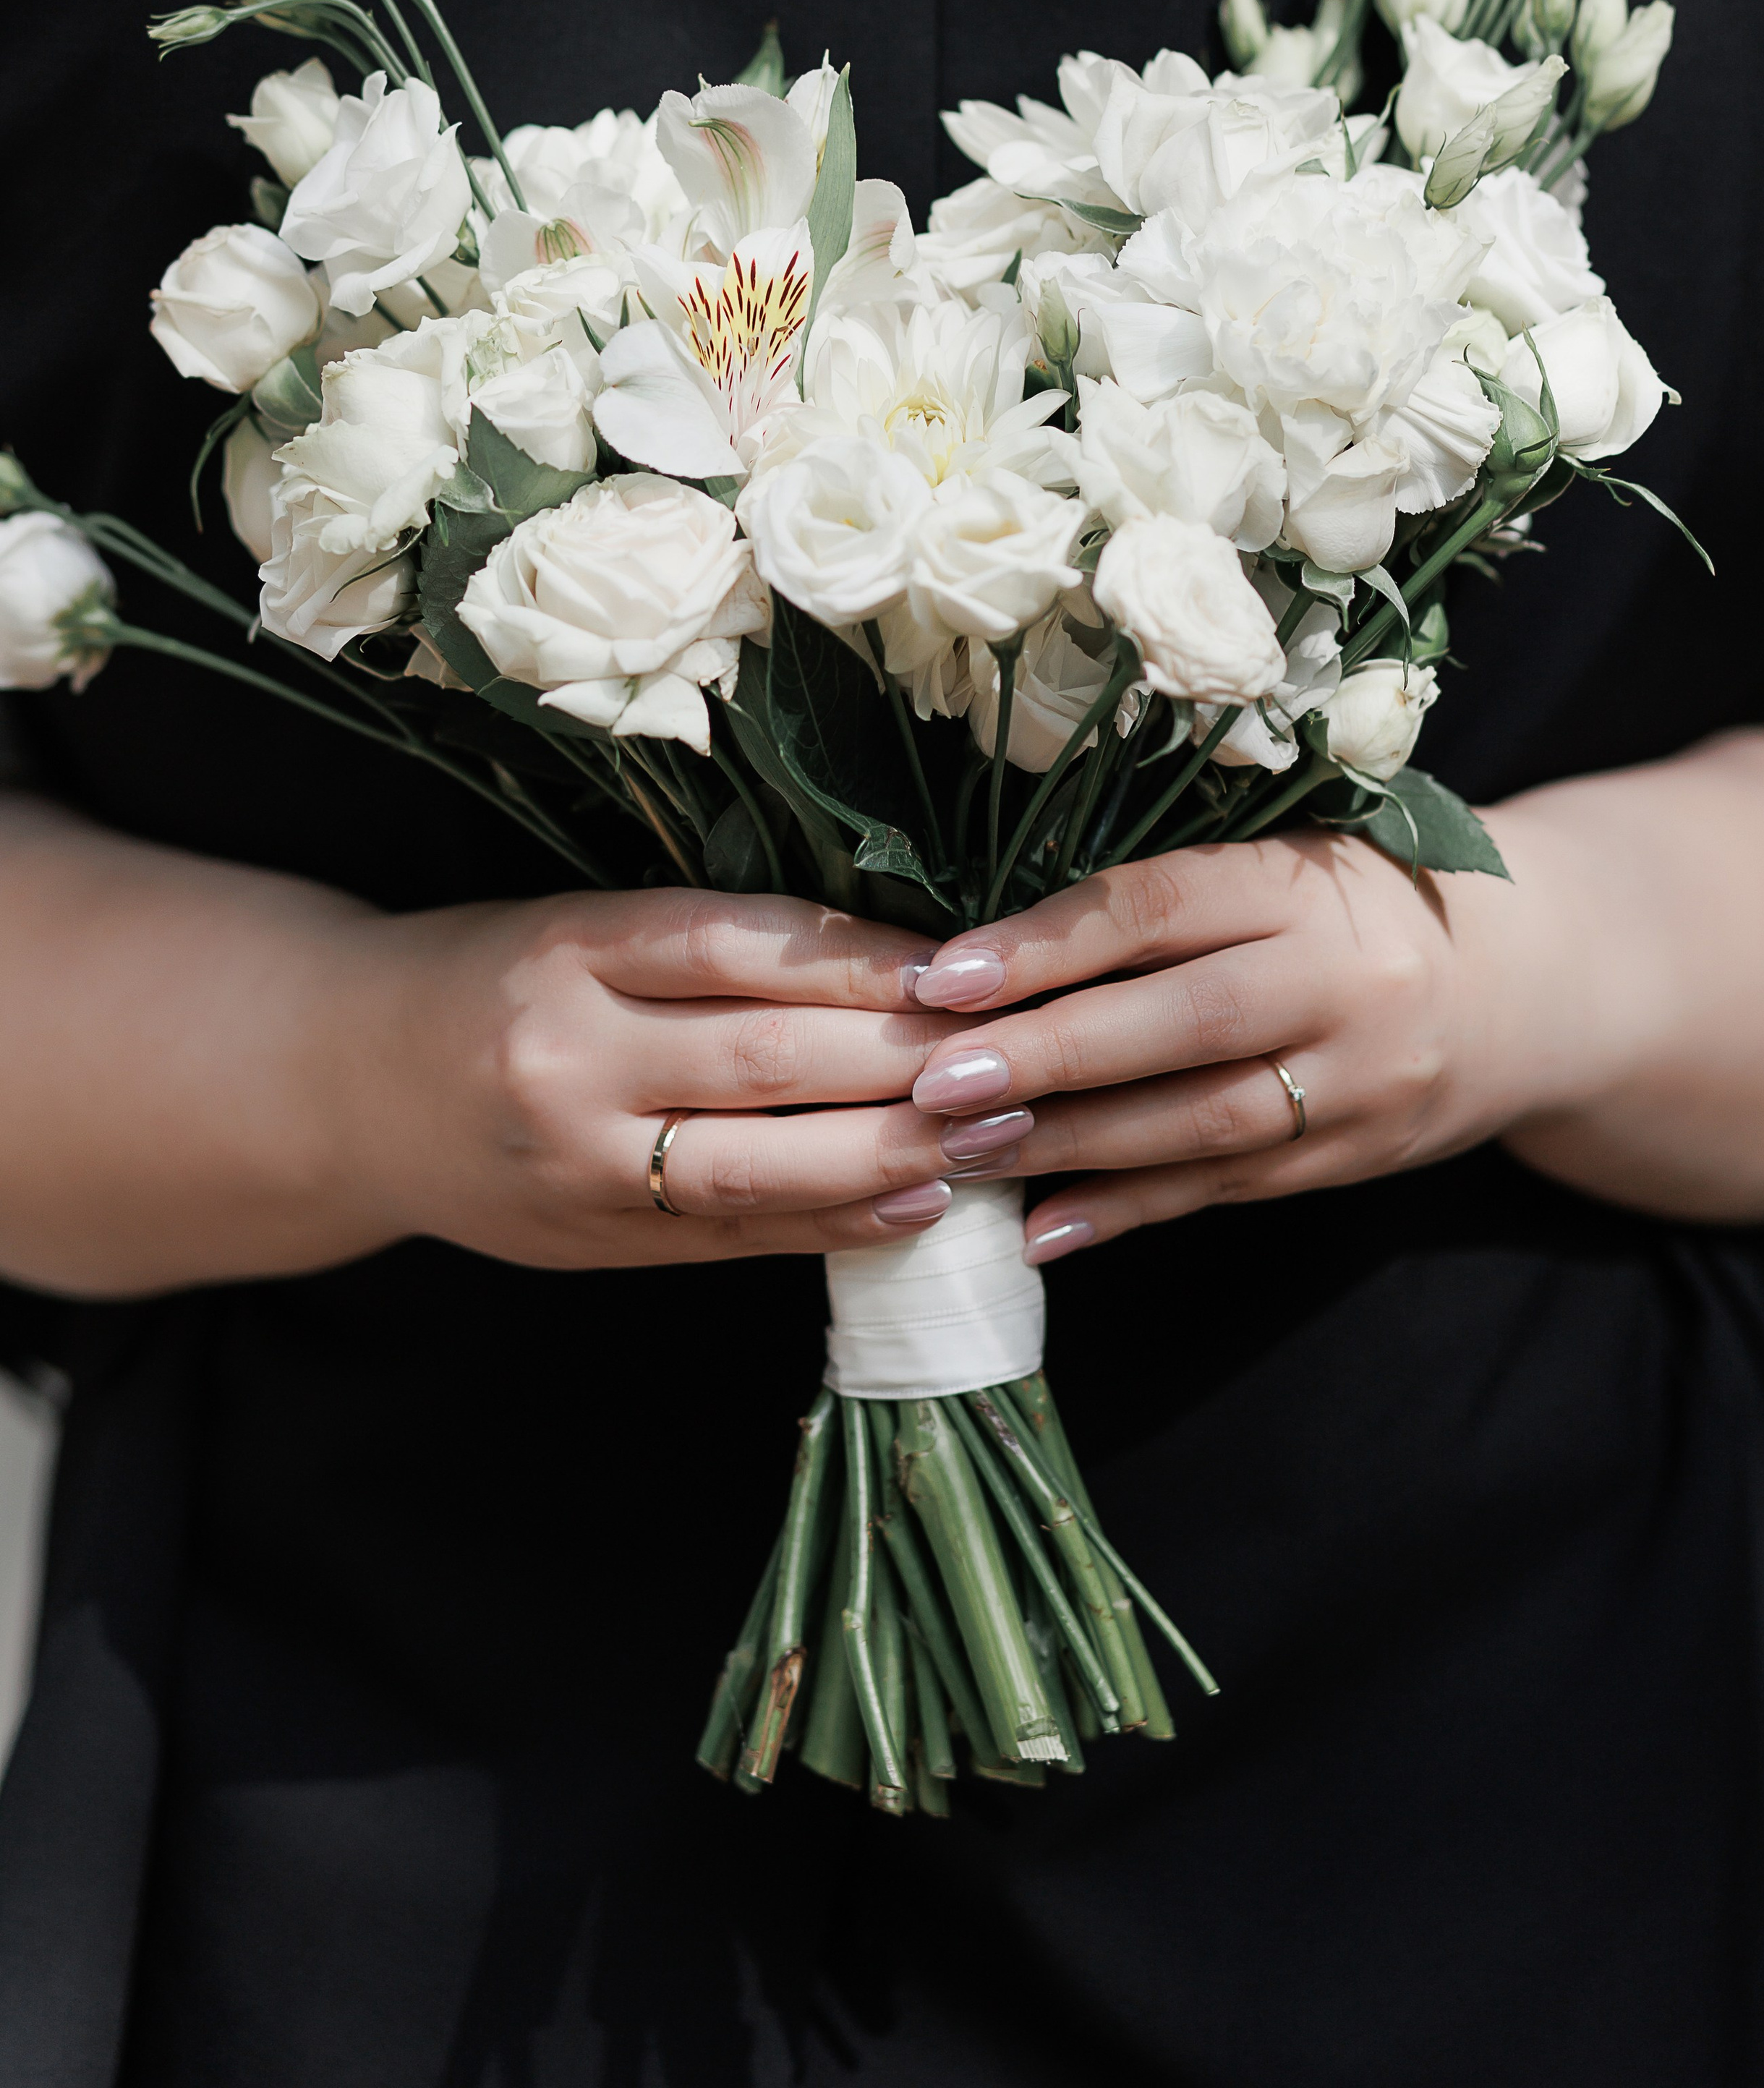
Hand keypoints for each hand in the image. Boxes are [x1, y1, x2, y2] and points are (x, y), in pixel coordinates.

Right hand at [353, 886, 961, 1270]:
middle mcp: (570, 1058)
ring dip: (892, 1153)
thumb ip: (707, 944)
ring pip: (760, 1163)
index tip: (965, 965)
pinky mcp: (590, 1241)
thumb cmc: (487, 979)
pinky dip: (832, 1223)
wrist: (340, 1085)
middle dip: (909, 1061)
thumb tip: (893, 959)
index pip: (744, 946)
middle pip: (769, 1058)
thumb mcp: (576, 925)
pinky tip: (914, 1207)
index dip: (865, 960)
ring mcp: (579, 1163)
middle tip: (1019, 1051)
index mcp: (571, 949)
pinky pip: (731, 1235)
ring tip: (996, 1135)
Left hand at [906, 733, 1763, 1252]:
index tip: (942, 975)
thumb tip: (986, 943)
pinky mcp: (1357, 1156)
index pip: (1161, 904)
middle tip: (933, 1081)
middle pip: (1180, 1022)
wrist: (1532, 981)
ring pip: (1201, 1122)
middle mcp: (1343, 979)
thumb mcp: (1283, 857)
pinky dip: (1130, 1210)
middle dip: (1047, 1056)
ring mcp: (1359, 1079)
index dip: (1045, 942)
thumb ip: (1164, 893)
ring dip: (1074, 1145)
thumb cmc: (1357, 901)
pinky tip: (1043, 1227)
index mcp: (1307, 880)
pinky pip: (1230, 1189)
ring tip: (965, 1154)